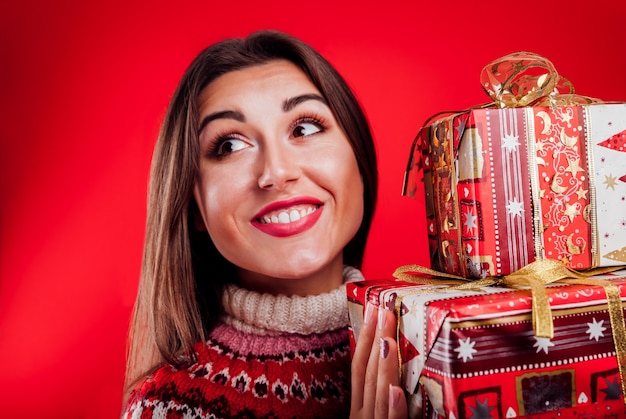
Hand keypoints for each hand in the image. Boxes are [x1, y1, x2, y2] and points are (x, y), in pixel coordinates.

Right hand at [350, 303, 407, 417]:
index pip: (360, 367)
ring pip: (378, 393)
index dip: (365, 338)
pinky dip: (394, 408)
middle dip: (375, 340)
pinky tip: (397, 391)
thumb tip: (389, 361)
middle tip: (384, 311)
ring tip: (388, 340)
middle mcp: (363, 415)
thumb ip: (382, 397)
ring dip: (383, 366)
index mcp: (360, 407)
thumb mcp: (376, 415)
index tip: (373, 311)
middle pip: (368, 373)